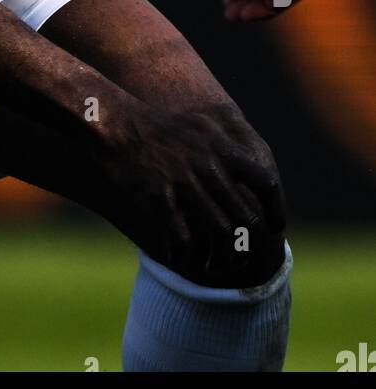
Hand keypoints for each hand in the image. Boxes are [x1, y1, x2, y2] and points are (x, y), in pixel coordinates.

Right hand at [99, 96, 285, 280]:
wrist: (113, 121)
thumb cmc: (155, 124)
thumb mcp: (198, 124)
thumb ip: (226, 146)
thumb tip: (252, 165)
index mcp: (221, 147)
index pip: (266, 183)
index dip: (275, 209)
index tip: (273, 227)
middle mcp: (208, 165)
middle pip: (247, 218)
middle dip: (249, 246)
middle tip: (243, 259)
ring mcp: (184, 182)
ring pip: (221, 234)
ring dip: (223, 258)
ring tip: (216, 268)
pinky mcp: (158, 198)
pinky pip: (184, 239)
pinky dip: (188, 257)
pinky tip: (183, 262)